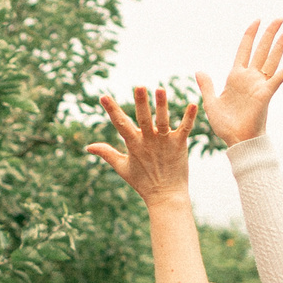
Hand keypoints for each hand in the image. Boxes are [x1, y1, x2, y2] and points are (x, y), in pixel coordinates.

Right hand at [87, 85, 197, 205]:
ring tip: (161, 89)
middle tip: (139, 86)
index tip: (103, 96)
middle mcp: (149, 141)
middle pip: (143, 119)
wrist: (165, 196)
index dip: (112, 110)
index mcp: (134, 145)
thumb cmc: (143, 182)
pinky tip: (193, 104)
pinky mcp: (180, 145)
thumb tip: (89, 147)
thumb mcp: (122, 167)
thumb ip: (107, 153)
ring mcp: (165, 143)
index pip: (120, 124)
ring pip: (163, 121)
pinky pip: (185, 128)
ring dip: (162, 105)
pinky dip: (189, 117)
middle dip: (140, 102)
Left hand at [196, 18, 282, 145]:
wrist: (236, 140)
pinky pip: (278, 78)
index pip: (244, 50)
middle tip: (279, 18)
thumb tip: (199, 71)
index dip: (250, 35)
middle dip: (269, 33)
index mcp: (235, 77)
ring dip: (281, 44)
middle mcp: (249, 77)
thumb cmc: (225, 125)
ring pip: (271, 59)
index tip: (257, 21)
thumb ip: (207, 85)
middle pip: (261, 50)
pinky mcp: (265, 94)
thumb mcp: (211, 102)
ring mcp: (259, 84)